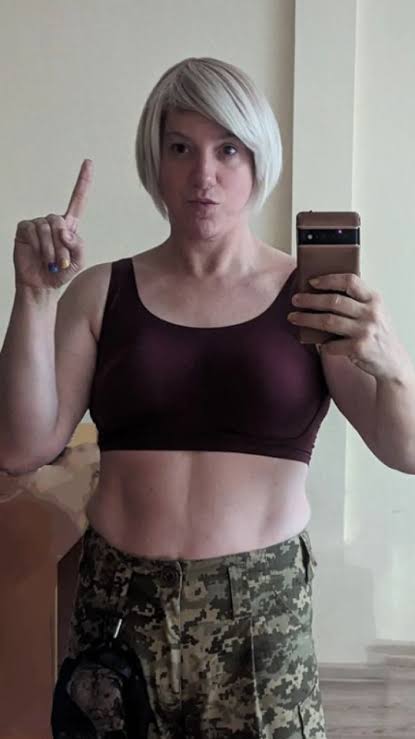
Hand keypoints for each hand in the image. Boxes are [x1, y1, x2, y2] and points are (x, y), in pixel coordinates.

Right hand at [13, 159, 92, 290]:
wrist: (42, 285)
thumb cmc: (61, 273)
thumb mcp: (78, 261)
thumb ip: (78, 246)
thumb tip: (64, 231)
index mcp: (69, 226)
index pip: (78, 200)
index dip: (83, 182)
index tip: (89, 162)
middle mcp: (53, 222)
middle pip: (60, 222)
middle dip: (62, 246)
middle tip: (61, 262)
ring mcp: (37, 224)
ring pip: (47, 229)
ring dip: (51, 250)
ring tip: (50, 263)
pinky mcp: (24, 229)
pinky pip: (33, 231)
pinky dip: (39, 246)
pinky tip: (38, 256)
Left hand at [288, 273, 408, 380]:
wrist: (393, 361)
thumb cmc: (378, 334)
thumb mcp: (375, 312)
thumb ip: (357, 301)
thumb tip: (322, 292)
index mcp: (374, 299)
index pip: (350, 281)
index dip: (329, 279)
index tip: (312, 282)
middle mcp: (371, 313)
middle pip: (334, 301)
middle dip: (310, 300)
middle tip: (295, 299)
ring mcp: (365, 331)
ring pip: (328, 321)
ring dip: (307, 319)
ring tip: (293, 317)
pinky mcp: (359, 348)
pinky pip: (332, 344)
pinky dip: (322, 344)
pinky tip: (316, 343)